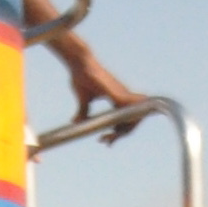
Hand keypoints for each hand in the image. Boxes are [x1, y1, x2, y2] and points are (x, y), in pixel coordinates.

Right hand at [21, 0, 146, 138]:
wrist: (81, 63)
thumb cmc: (82, 77)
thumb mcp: (83, 99)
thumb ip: (83, 111)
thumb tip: (75, 122)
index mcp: (117, 99)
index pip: (123, 118)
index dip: (117, 132)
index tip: (105, 141)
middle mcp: (122, 97)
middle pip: (129, 121)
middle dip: (119, 135)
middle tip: (106, 143)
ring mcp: (120, 94)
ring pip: (131, 116)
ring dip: (121, 131)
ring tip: (107, 140)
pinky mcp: (115, 92)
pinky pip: (127, 108)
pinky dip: (130, 117)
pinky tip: (127, 125)